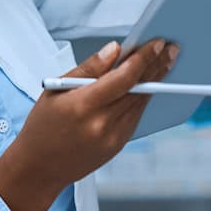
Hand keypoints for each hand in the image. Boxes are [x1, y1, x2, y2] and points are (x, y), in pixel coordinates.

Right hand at [0, 39, 178, 210]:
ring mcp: (113, 137)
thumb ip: (88, 68)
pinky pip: (136, 116)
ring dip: (156, 80)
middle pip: (139, 89)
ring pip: (141, 102)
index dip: (144, 58)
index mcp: (83, 106)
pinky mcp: (118, 145)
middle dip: (157, 65)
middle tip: (171, 48)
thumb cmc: (42, 126)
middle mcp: (102, 124)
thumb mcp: (56, 89)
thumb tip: (114, 49)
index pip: (124, 77)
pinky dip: (143, 97)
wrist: (39, 167)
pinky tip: (150, 84)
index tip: (157, 43)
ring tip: (165, 62)